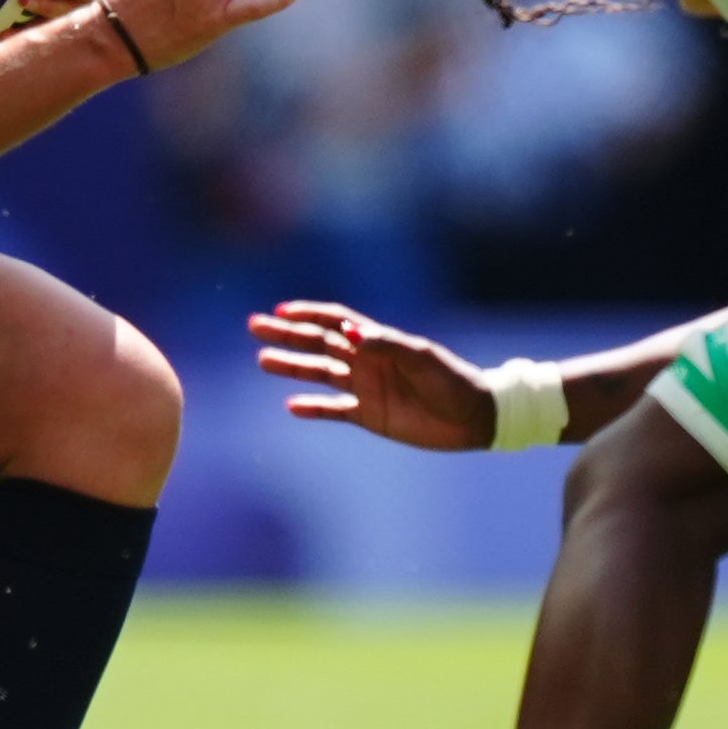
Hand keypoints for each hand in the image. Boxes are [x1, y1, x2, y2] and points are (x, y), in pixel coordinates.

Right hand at [251, 300, 503, 450]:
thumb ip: (384, 344)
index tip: (281, 310)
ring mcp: (365, 388)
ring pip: (319, 374)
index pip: (336, 321)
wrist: (472, 417)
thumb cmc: (451, 380)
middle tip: (255, 327)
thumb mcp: (420, 358)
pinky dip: (313, 407)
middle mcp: (366, 361)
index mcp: (378, 341)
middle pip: (318, 344)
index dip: (309, 313)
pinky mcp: (369, 416)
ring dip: (292, 367)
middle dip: (288, 335)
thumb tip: (348, 332)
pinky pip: (334, 410)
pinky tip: (292, 405)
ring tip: (263, 360)